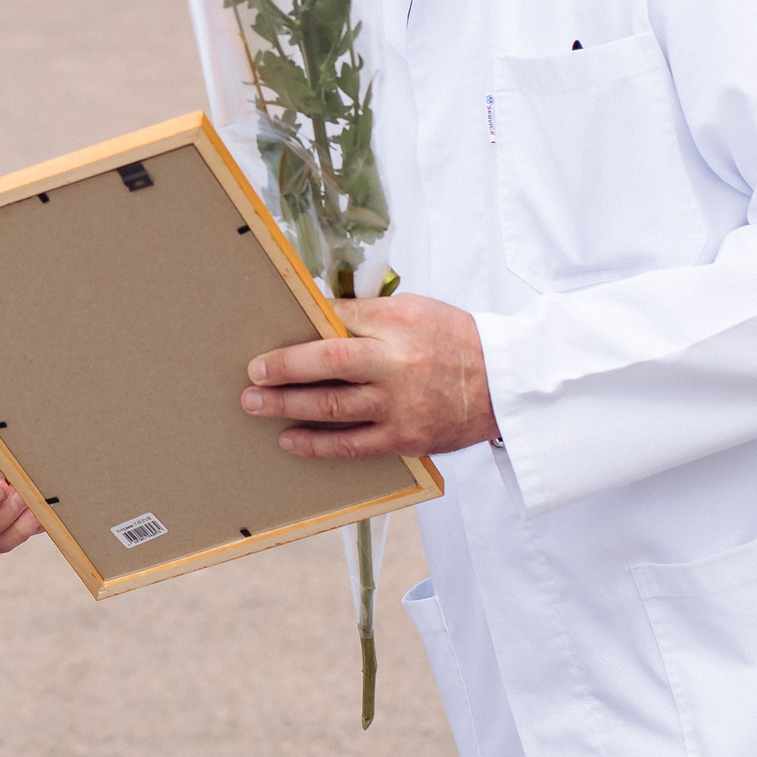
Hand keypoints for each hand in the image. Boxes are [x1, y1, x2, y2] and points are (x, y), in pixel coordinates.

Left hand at [242, 293, 497, 458]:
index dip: (301, 328)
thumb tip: (316, 315)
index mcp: (399, 324)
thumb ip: (368, 314)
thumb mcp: (415, 310)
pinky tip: (290, 440)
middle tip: (252, 374)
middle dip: (284, 369)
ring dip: (289, 407)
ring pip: (334, 407)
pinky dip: (317, 444)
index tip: (271, 335)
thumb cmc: (455, 341)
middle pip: (329, 363)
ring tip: (256, 405)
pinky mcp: (405, 439)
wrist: (504, 384)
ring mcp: (400, 406)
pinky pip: (352, 446)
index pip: (338, 318)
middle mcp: (397, 364)